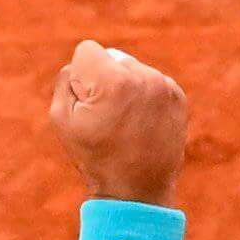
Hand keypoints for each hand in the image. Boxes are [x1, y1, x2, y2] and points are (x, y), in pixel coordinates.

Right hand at [47, 39, 186, 204]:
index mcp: (113, 81)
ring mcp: (164, 86)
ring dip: (125, 87)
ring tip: (125, 122)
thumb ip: (65, 79)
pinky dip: (143, 96)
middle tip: (107, 117)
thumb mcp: (61, 119)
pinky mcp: (177, 95)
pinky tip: (140, 122)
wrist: (137, 190)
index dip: (80, 77)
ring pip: (132, 68)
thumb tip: (81, 63)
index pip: (87, 50)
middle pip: (112, 56)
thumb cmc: (94, 156)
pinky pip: (151, 81)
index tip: (88, 104)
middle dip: (104, 79)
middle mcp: (143, 77)